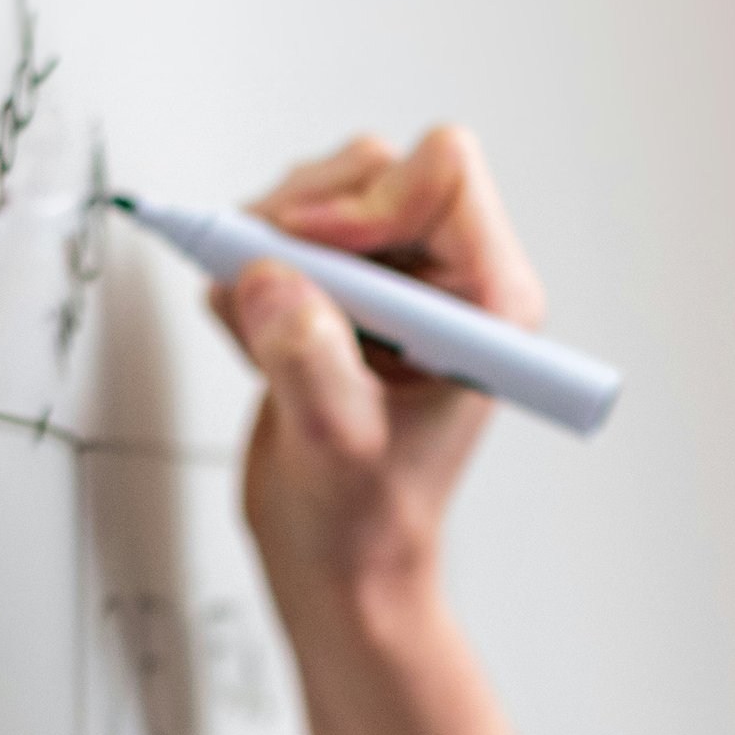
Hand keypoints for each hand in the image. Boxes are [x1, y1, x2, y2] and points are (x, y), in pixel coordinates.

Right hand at [211, 127, 546, 628]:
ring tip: (256, 333)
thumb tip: (268, 279)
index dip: (365, 202)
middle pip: (374, 169)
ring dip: (267, 248)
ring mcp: (392, 284)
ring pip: (321, 194)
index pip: (443, 174)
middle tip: (263, 285)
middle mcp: (448, 280)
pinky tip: (252, 345)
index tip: (307, 258)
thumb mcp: (336, 447)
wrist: (337, 564)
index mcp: (488, 302)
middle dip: (303, 220)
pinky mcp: (339, 294)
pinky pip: (281, 237)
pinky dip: (246, 277)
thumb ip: (309, 360)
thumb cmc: (365, 524)